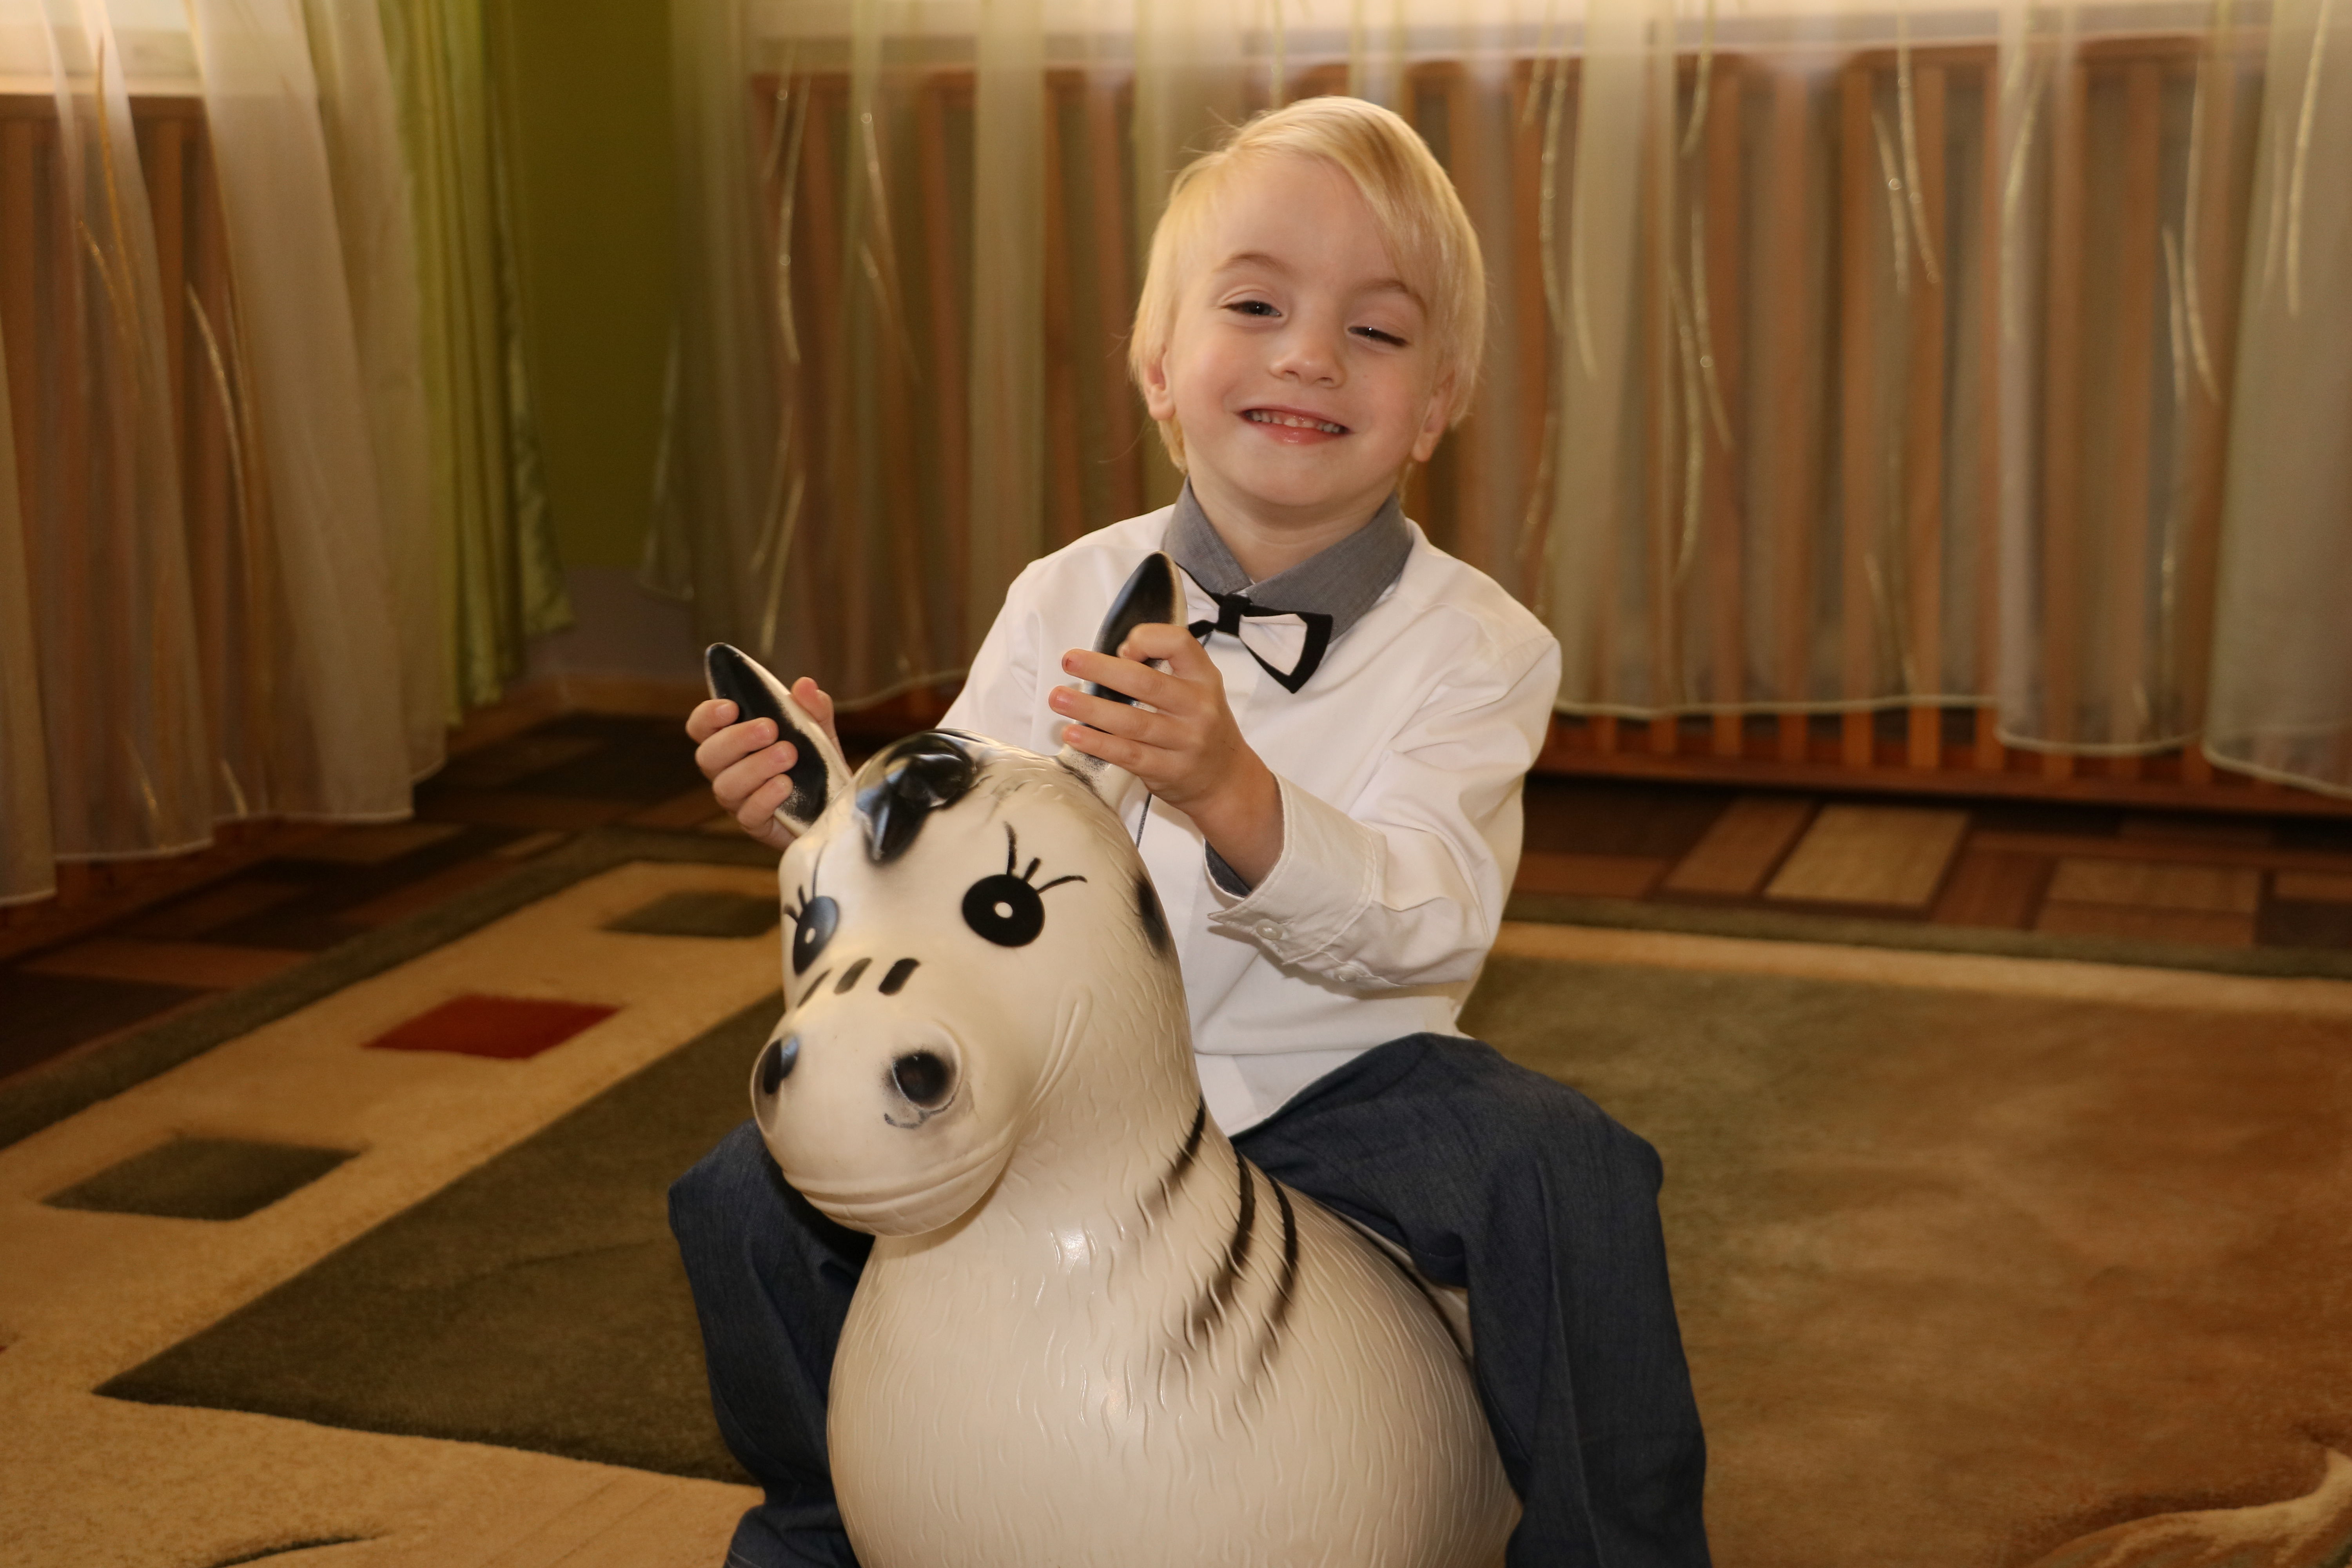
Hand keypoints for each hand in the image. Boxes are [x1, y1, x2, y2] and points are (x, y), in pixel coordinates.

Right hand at [685, 678, 838, 851]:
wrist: (838, 806)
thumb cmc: (817, 765)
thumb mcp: (819, 732)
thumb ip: (813, 709)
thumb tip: (805, 685)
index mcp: (732, 742)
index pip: (702, 727)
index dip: (708, 716)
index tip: (731, 707)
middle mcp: (727, 771)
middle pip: (708, 756)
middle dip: (736, 739)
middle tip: (769, 728)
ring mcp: (738, 801)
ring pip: (726, 786)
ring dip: (755, 767)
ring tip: (788, 754)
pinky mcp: (756, 825)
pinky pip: (749, 814)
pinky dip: (766, 797)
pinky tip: (786, 785)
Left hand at [1050, 624, 1282, 884]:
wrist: (1226, 779)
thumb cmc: (1200, 726)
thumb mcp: (1197, 688)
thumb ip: (1165, 669)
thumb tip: (1108, 660)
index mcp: (1204, 678)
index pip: (1179, 643)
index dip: (1146, 639)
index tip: (1121, 648)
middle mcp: (1199, 707)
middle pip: (1146, 683)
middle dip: (1102, 669)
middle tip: (1069, 661)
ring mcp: (1186, 742)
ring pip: (1132, 722)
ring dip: (1090, 709)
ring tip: (1059, 699)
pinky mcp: (1169, 771)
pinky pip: (1128, 755)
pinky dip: (1098, 744)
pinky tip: (1074, 734)